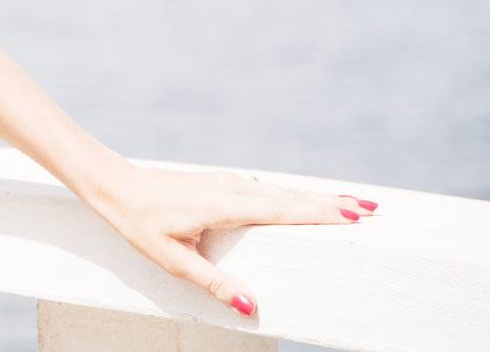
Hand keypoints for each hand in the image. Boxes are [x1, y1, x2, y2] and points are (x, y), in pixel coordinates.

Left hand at [87, 160, 378, 318]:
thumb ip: (213, 282)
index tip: (355, 214)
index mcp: (225, 204)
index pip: (283, 209)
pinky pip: (269, 190)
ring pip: (283, 191)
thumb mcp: (172, 260)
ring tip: (354, 205)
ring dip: (318, 197)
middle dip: (333, 203)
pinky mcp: (224, 184)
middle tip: (374, 209)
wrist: (115, 185)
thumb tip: (248, 306)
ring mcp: (229, 182)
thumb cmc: (140, 223)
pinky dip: (295, 196)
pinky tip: (309, 203)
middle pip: (292, 197)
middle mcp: (233, 188)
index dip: (320, 212)